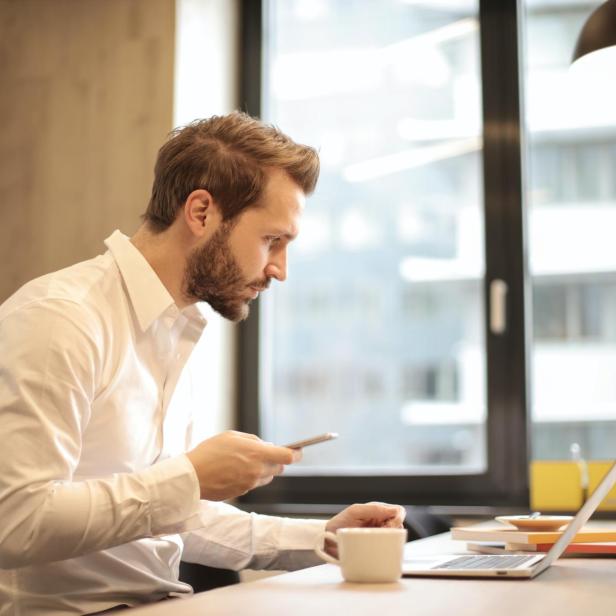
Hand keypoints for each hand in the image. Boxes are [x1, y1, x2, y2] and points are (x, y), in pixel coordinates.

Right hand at [185, 430, 301, 500]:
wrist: (192, 477)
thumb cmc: (210, 452)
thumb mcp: (232, 436)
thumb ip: (253, 441)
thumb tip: (266, 446)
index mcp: (258, 454)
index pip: (288, 457)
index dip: (297, 453)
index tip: (299, 451)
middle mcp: (257, 471)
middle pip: (279, 468)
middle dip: (276, 460)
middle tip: (265, 453)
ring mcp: (250, 484)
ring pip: (266, 477)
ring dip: (263, 470)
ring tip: (245, 461)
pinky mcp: (242, 493)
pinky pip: (253, 484)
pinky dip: (250, 477)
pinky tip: (235, 471)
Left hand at [324, 502, 405, 556]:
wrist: (328, 540)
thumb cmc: (340, 523)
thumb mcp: (355, 512)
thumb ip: (374, 509)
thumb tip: (395, 511)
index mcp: (377, 511)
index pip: (398, 511)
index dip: (398, 517)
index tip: (388, 525)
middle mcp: (381, 522)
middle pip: (400, 524)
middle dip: (394, 529)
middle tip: (381, 533)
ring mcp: (379, 535)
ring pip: (396, 537)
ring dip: (390, 539)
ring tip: (377, 540)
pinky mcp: (377, 548)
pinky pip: (389, 548)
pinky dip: (387, 549)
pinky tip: (378, 549)